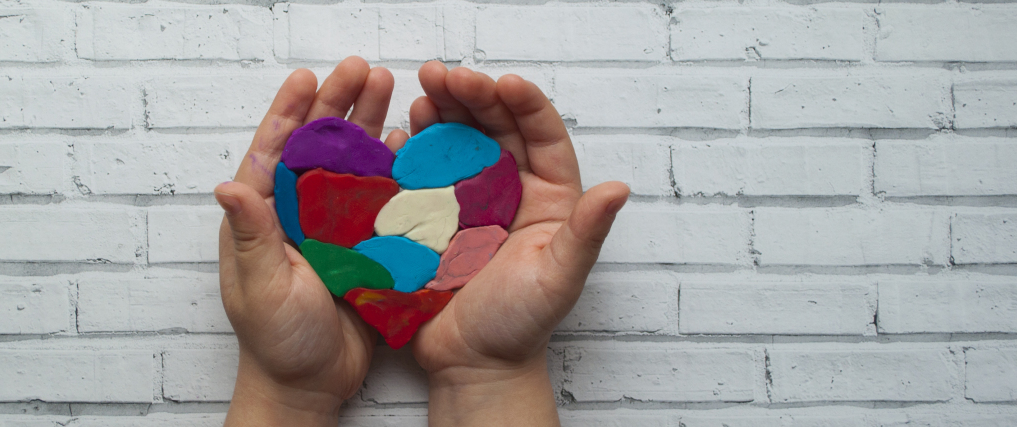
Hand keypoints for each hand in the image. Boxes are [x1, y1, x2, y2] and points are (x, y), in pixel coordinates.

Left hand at [215, 57, 406, 425]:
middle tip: (363, 68)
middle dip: (339, 104)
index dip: (290, 111)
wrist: (309, 385)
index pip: (275, 151)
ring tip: (390, 89)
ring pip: (351, 164)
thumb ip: (251, 234)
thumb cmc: (275, 340)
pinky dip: (393, 168)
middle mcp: (297, 214)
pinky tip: (408, 142)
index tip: (307, 76)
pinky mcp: (362, 246)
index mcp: (263, 217)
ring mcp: (331, 227)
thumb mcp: (260, 285)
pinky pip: (379, 198)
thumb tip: (227, 185)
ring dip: (368, 126)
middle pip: (318, 146)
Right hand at [407, 62, 630, 425]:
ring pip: (457, 141)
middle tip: (442, 75)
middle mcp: (509, 190)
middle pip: (493, 127)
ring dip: (440, 112)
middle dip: (470, 95)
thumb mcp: (559, 278)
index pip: (541, 135)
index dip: (523, 103)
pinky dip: (410, 147)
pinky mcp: (432, 215)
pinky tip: (399, 132)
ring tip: (421, 93)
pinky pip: (422, 171)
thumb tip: (617, 188)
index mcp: (547, 197)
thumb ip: (585, 232)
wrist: (471, 364)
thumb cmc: (521, 326)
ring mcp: (467, 199)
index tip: (501, 83)